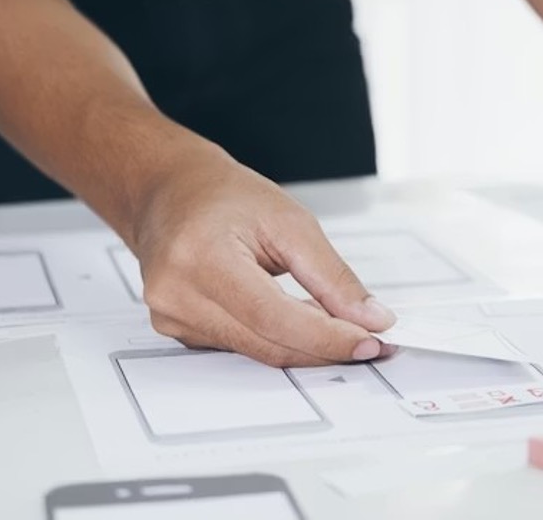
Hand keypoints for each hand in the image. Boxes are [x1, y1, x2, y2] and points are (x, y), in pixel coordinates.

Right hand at [128, 145, 396, 366]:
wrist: (170, 191)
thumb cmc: (224, 196)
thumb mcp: (290, 220)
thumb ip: (331, 275)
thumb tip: (371, 318)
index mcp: (201, 258)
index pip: (274, 317)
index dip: (327, 337)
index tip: (371, 341)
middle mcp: (177, 294)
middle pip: (267, 343)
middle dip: (325, 347)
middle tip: (372, 342)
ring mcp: (172, 317)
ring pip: (257, 352)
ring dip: (305, 346)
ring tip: (342, 326)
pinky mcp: (177, 330)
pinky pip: (241, 346)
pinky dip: (278, 339)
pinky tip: (301, 321)